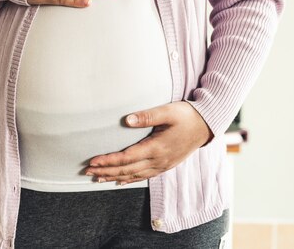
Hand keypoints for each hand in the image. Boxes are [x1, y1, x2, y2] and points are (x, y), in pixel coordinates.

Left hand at [85, 101, 213, 185]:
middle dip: (106, 171)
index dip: (108, 161)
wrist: (206, 125)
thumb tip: (126, 120)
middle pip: (127, 170)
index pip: (126, 158)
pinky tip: (120, 181)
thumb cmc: (187, 115)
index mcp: (156, 147)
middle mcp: (158, 160)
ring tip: (98, 178)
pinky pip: (144, 176)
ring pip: (134, 175)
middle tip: (87, 172)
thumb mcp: (167, 111)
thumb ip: (147, 116)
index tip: (92, 161)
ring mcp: (163, 165)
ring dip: (115, 177)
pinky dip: (130, 179)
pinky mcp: (166, 165)